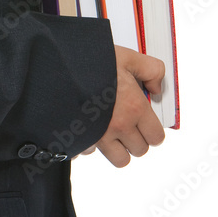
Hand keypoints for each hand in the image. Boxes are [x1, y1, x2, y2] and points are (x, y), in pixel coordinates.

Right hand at [87, 46, 165, 166]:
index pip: (156, 136)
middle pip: (139, 150)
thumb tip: (157, 88)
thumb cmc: (92, 61)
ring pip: (120, 159)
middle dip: (137, 138)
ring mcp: (99, 135)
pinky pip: (91, 152)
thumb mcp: (128, 57)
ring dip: (119, 148)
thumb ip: (151, 70)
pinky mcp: (80, 139)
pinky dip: (92, 144)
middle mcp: (119, 126)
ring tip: (113, 131)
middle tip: (130, 123)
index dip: (153, 130)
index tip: (148, 123)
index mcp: (134, 108)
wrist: (59, 66)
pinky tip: (90, 128)